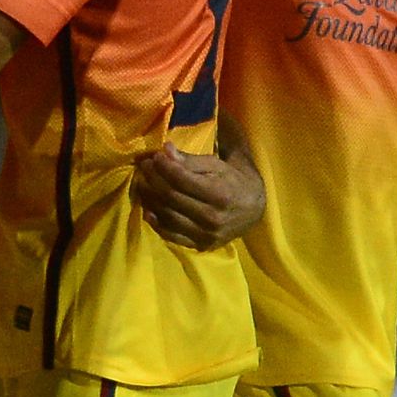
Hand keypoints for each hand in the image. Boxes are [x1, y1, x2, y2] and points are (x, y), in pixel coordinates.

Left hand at [134, 142, 265, 250]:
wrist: (254, 210)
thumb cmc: (234, 180)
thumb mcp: (218, 165)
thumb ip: (191, 160)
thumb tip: (166, 150)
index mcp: (219, 194)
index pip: (182, 179)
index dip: (164, 166)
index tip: (155, 156)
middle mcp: (212, 217)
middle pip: (172, 197)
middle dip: (154, 179)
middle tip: (144, 166)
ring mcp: (206, 234)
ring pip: (169, 216)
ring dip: (150, 199)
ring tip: (142, 184)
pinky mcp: (200, 245)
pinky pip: (173, 236)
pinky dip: (157, 224)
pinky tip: (148, 210)